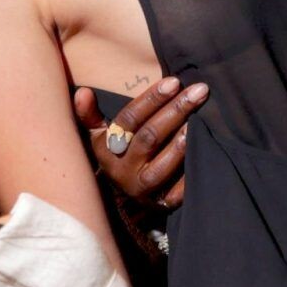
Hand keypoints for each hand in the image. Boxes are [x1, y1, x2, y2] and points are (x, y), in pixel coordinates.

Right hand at [73, 76, 206, 209]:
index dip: (151, 99)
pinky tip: (204, 153)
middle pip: (149, 137)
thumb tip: (82, 92)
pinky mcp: (161, 204)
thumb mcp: (100, 137)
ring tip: (199, 120)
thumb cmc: (118, 155)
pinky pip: (177, 192)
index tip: (174, 81)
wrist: (123, 199)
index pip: (129, 120)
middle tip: (199, 91)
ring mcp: (142, 189)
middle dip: (175, 111)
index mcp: (108, 149)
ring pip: (161, 166)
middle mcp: (123, 170)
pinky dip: (189, 175)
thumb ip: (91, 115)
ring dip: (180, 143)